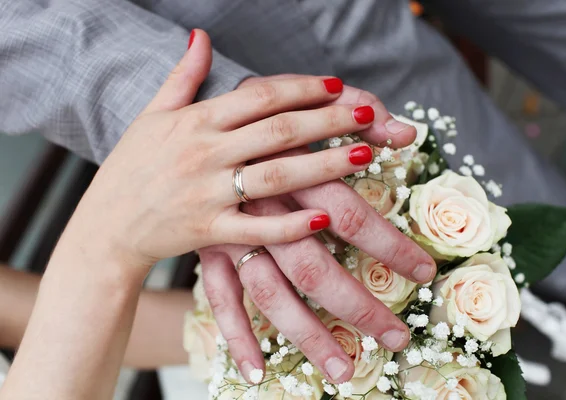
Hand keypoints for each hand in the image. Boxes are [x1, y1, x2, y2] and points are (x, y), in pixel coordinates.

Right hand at [70, 31, 381, 269]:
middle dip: (327, 120)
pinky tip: (324, 217)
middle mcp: (203, 152)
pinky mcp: (208, 230)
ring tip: (363, 155)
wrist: (105, 226)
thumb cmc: (130, 168)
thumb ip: (182, 76)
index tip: (336, 86)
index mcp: (195, 120)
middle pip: (278, 130)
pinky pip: (256, 228)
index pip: (259, 96)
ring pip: (275, 174)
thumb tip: (199, 35)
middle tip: (367, 114)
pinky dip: (291, 224)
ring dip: (323, 164)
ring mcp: (206, 192)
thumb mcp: (152, 115)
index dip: (301, 88)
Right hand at [199, 77, 436, 382]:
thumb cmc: (248, 111)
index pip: (350, 214)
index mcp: (290, 167)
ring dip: (307, 332)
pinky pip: (219, 296)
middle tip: (397, 338)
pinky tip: (256, 368)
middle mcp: (262, 206)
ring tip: (343, 370)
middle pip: (314, 266)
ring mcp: (231, 231)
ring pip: (271, 292)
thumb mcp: (301, 96)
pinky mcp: (207, 245)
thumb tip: (408, 129)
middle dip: (358, 304)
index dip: (390, 244)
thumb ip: (356, 106)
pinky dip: (236, 332)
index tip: (424, 271)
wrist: (179, 120)